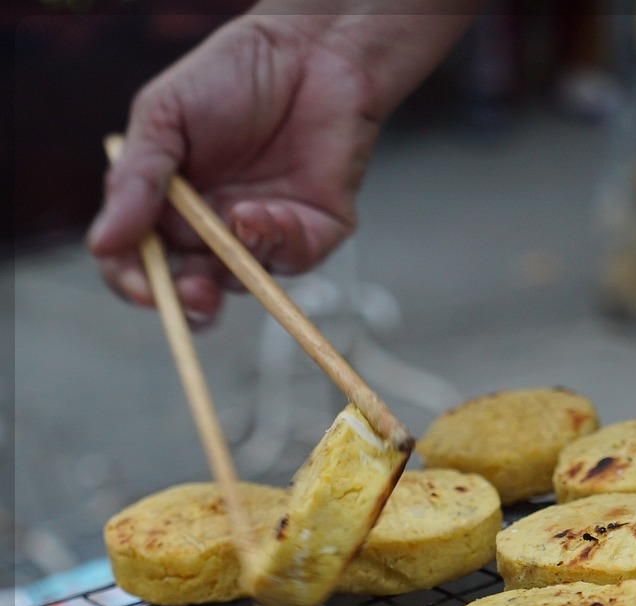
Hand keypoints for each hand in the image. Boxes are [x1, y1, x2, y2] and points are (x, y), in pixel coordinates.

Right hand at [87, 7, 475, 324]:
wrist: (307, 50)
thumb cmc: (230, 76)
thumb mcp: (164, 117)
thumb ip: (135, 180)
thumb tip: (101, 243)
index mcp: (168, 210)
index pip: (141, 266)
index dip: (137, 285)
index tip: (144, 290)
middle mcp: (213, 233)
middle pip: (192, 291)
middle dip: (191, 302)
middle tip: (195, 292)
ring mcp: (262, 238)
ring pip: (244, 282)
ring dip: (238, 262)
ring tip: (240, 217)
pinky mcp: (310, 234)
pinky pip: (292, 260)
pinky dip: (278, 241)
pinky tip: (269, 210)